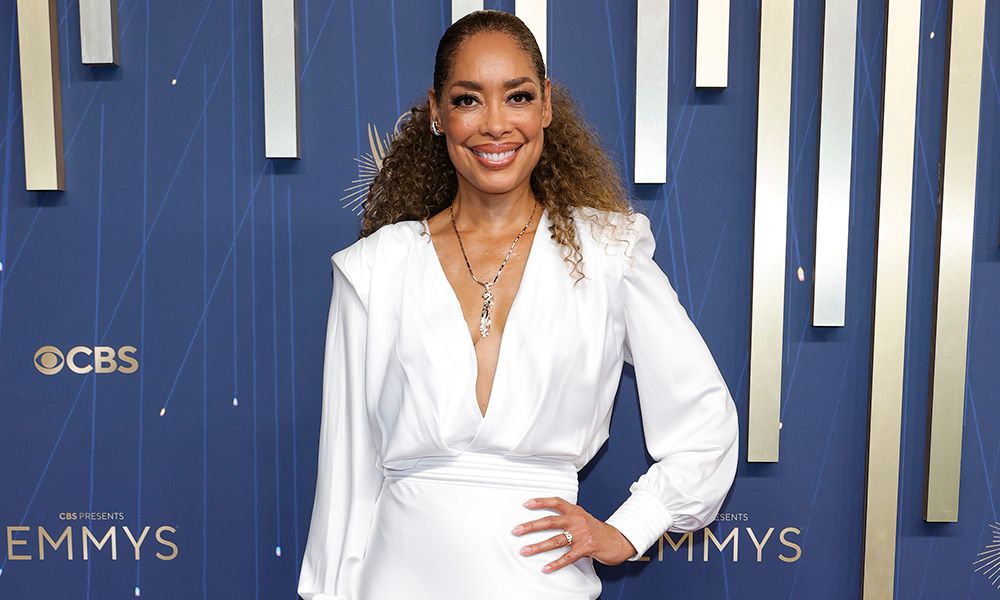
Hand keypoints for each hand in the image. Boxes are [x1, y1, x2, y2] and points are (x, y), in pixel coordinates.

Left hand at [510, 497, 638, 572]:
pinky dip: (556, 563)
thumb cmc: (597, 530)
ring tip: (525, 550)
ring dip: (538, 546)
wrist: (617, 540)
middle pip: (550, 521)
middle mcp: (577, 520)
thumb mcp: (582, 518)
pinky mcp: (586, 548)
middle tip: (517, 530)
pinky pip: (568, 557)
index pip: (556, 502)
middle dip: (531, 526)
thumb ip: (567, 517)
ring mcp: (582, 534)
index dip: (541, 502)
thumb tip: (546, 520)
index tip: (526, 504)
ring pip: (556, 540)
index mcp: (575, 511)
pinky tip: (546, 568)